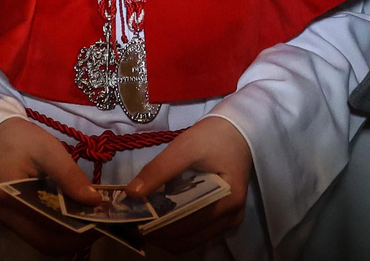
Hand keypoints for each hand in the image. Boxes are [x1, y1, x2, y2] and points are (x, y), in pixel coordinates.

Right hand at [0, 118, 101, 255]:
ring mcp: (6, 220)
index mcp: (10, 198)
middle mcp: (4, 216)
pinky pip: (37, 232)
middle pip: (45, 242)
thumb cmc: (20, 139)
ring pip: (42, 241)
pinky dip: (58, 230)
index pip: (47, 229)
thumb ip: (70, 175)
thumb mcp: (48, 149)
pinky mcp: (11, 218)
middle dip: (75, 238)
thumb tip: (94, 201)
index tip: (100, 223)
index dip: (77, 231)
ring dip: (68, 236)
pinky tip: (73, 218)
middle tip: (99, 224)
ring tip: (90, 221)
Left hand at [125, 117, 252, 253]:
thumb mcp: (184, 147)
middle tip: (133, 225)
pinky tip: (160, 219)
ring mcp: (230, 220)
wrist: (237, 130)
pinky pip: (197, 232)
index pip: (187, 225)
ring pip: (192, 240)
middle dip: (159, 235)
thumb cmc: (213, 137)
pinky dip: (177, 230)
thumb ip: (159, 170)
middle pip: (188, 238)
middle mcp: (232, 217)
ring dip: (167, 236)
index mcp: (228, 200)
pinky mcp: (224, 217)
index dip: (157, 228)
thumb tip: (131, 193)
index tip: (132, 224)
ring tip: (142, 223)